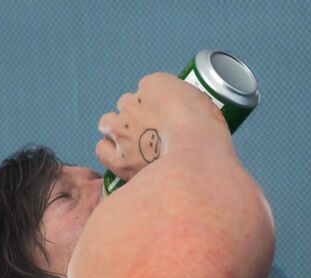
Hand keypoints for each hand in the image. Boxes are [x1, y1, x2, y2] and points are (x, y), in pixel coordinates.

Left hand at [95, 72, 230, 182]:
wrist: (196, 157)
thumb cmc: (207, 133)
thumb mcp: (205, 105)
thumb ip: (187, 104)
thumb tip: (180, 114)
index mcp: (154, 85)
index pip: (146, 89)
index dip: (155, 104)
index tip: (165, 116)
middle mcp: (133, 102)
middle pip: (126, 103)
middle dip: (134, 114)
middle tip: (151, 130)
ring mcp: (122, 130)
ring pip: (108, 123)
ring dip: (117, 130)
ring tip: (134, 144)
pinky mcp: (119, 159)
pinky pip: (102, 150)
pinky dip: (109, 151)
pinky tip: (121, 157)